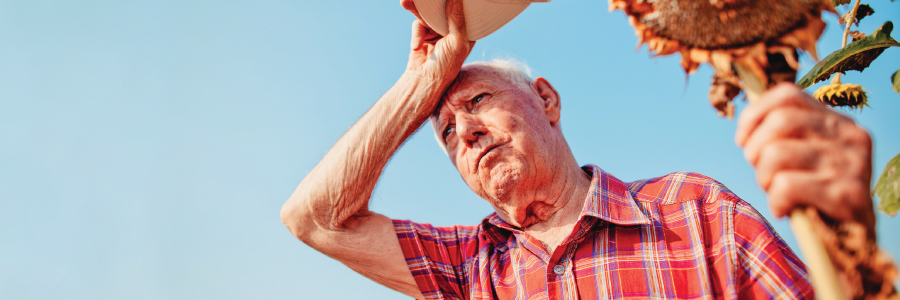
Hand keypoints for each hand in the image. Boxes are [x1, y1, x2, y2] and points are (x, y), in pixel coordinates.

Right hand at [400, 0, 474, 85]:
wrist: (424, 82)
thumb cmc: (446, 67)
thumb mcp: (456, 42)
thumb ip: (457, 19)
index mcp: (467, 32)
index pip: (464, 10)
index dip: (458, 3)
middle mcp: (453, 30)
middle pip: (445, 8)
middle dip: (433, 3)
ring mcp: (437, 31)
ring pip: (428, 14)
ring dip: (417, 9)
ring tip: (405, 2)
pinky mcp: (423, 33)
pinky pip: (418, 25)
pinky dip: (416, 35)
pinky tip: (416, 47)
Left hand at [735, 83, 874, 228]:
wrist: (854, 240)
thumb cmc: (818, 195)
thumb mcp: (807, 156)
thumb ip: (787, 135)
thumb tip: (747, 121)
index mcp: (839, 122)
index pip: (787, 95)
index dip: (754, 115)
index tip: (742, 141)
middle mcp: (849, 136)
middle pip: (779, 122)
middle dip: (755, 151)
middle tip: (762, 174)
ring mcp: (851, 163)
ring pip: (776, 153)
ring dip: (764, 179)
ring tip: (776, 192)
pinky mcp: (847, 193)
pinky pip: (786, 185)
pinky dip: (776, 201)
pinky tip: (785, 210)